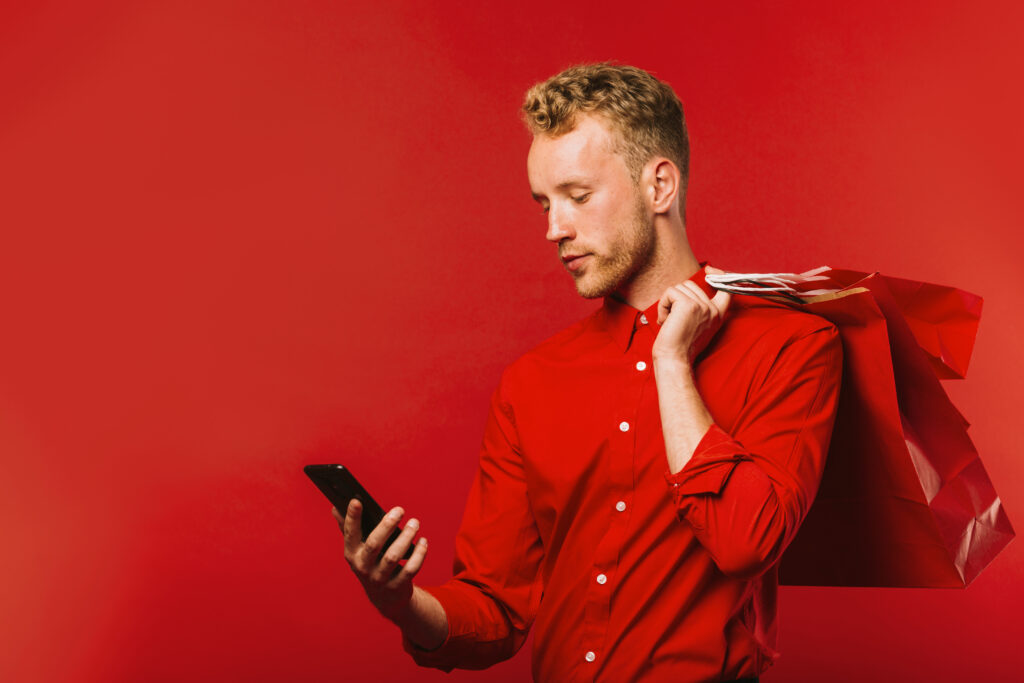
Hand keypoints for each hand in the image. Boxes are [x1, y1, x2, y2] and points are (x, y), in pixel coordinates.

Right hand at [334, 499, 428, 621]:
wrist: (385, 598)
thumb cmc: (371, 564)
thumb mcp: (358, 549)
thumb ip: (348, 529)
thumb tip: (335, 507)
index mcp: (351, 553)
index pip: (349, 534)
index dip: (352, 517)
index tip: (357, 500)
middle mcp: (362, 567)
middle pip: (373, 544)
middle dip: (387, 525)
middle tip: (400, 510)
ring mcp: (379, 578)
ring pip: (393, 556)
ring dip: (406, 537)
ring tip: (415, 523)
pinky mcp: (396, 586)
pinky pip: (410, 569)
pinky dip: (419, 554)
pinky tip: (423, 541)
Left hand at [651, 267, 731, 364]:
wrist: (675, 359)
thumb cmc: (681, 346)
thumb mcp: (697, 326)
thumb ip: (699, 309)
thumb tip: (687, 292)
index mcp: (718, 314)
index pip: (726, 288)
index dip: (719, 275)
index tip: (709, 270)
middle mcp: (713, 309)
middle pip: (691, 285)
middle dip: (677, 299)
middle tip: (673, 319)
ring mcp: (702, 306)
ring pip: (679, 288)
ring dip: (668, 303)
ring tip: (669, 321)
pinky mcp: (688, 305)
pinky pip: (670, 292)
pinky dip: (662, 305)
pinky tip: (664, 320)